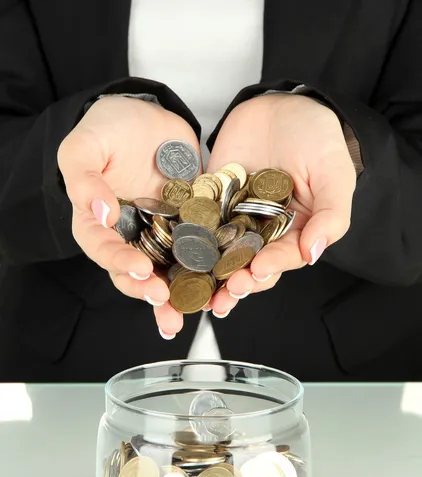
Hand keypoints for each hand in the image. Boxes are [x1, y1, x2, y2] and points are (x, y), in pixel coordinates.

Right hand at [58, 96, 200, 337]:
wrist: (147, 114)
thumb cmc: (107, 129)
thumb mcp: (83, 147)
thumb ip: (84, 179)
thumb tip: (101, 213)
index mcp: (99, 224)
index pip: (104, 250)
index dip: (120, 263)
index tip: (139, 269)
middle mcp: (131, 237)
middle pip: (137, 274)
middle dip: (151, 292)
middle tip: (165, 302)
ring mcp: (162, 235)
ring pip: (171, 271)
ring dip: (184, 294)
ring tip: (199, 309)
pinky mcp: (191, 226)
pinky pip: (202, 251)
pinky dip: (213, 267)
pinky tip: (227, 281)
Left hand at [207, 93, 355, 316]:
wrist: (281, 105)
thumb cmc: (317, 138)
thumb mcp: (333, 175)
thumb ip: (330, 216)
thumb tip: (314, 253)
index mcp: (294, 232)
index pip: (282, 258)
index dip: (271, 267)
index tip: (258, 271)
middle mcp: (263, 232)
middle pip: (248, 265)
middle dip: (237, 282)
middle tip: (225, 293)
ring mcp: (234, 218)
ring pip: (220, 254)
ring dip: (209, 275)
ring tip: (197, 292)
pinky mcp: (209, 202)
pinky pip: (197, 223)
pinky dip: (186, 241)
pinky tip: (175, 256)